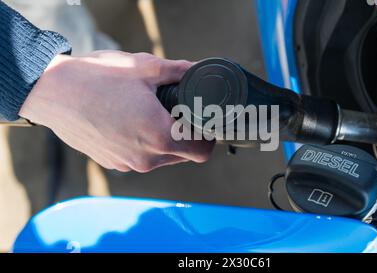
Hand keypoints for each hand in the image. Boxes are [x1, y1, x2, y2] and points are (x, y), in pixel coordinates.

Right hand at [19, 51, 213, 172]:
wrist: (52, 92)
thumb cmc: (96, 79)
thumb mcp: (144, 68)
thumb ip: (178, 71)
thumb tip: (196, 70)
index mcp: (160, 137)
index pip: (201, 152)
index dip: (208, 137)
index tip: (203, 123)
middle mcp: (145, 158)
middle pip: (183, 155)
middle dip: (187, 137)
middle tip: (178, 112)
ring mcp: (126, 163)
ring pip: (161, 158)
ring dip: (164, 140)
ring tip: (150, 114)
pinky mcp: (111, 162)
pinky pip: (139, 158)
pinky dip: (143, 144)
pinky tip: (130, 121)